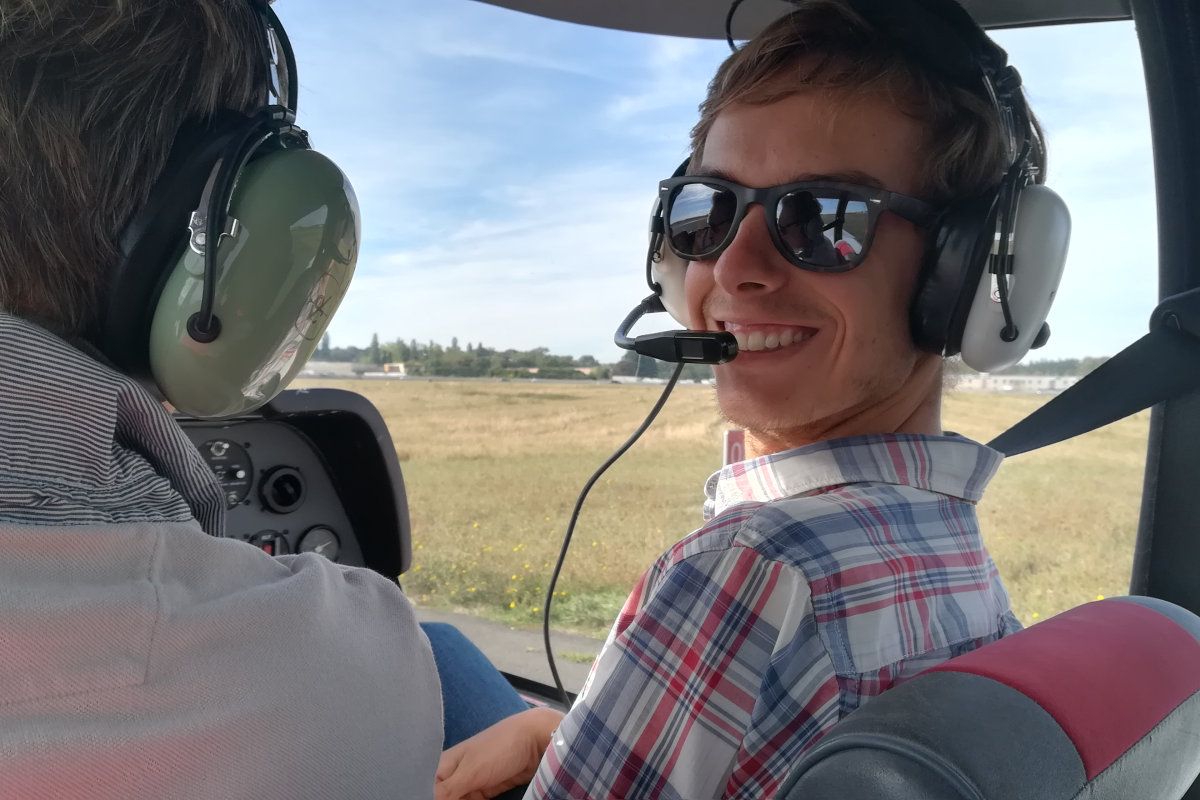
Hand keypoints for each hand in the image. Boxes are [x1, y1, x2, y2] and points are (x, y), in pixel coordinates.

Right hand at [435, 707, 562, 799]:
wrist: (536, 740)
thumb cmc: (499, 749)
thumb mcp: (470, 772)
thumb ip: (446, 791)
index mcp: (443, 765)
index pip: (426, 789)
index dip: (429, 797)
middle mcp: (454, 775)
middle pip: (442, 797)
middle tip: (466, 799)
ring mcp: (470, 783)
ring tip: (475, 798)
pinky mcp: (485, 791)